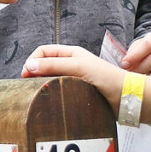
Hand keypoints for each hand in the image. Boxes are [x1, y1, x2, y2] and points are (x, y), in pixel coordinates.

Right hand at [23, 44, 150, 124]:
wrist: (125, 98)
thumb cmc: (106, 77)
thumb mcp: (79, 66)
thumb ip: (54, 65)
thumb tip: (29, 66)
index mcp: (71, 53)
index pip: (43, 51)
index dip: (32, 60)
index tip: (25, 74)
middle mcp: (70, 65)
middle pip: (44, 65)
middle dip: (34, 73)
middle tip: (27, 85)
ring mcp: (73, 80)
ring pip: (50, 79)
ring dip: (42, 84)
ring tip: (37, 93)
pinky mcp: (76, 93)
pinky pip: (58, 92)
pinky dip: (50, 94)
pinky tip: (49, 100)